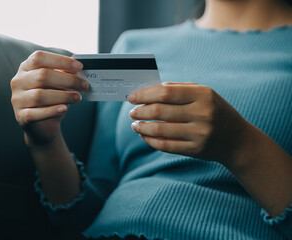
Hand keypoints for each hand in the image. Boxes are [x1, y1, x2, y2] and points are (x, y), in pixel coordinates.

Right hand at [10, 50, 88, 145]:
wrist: (44, 125)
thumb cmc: (52, 99)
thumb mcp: (59, 84)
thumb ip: (65, 74)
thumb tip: (78, 70)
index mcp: (26, 67)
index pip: (39, 58)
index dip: (60, 60)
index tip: (79, 66)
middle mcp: (18, 81)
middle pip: (42, 76)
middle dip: (67, 80)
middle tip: (84, 85)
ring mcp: (17, 99)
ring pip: (40, 95)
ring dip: (63, 96)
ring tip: (78, 97)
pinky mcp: (21, 116)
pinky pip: (35, 113)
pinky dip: (52, 111)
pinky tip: (64, 109)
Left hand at [128, 82, 249, 163]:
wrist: (236, 139)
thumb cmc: (214, 110)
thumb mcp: (203, 94)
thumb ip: (177, 90)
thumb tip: (147, 91)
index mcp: (203, 95)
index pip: (166, 93)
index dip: (145, 95)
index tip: (131, 97)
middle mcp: (203, 114)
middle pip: (160, 111)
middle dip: (140, 111)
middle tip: (132, 111)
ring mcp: (200, 134)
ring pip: (160, 130)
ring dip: (142, 127)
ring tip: (135, 124)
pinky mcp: (196, 150)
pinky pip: (166, 146)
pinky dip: (150, 141)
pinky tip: (144, 135)